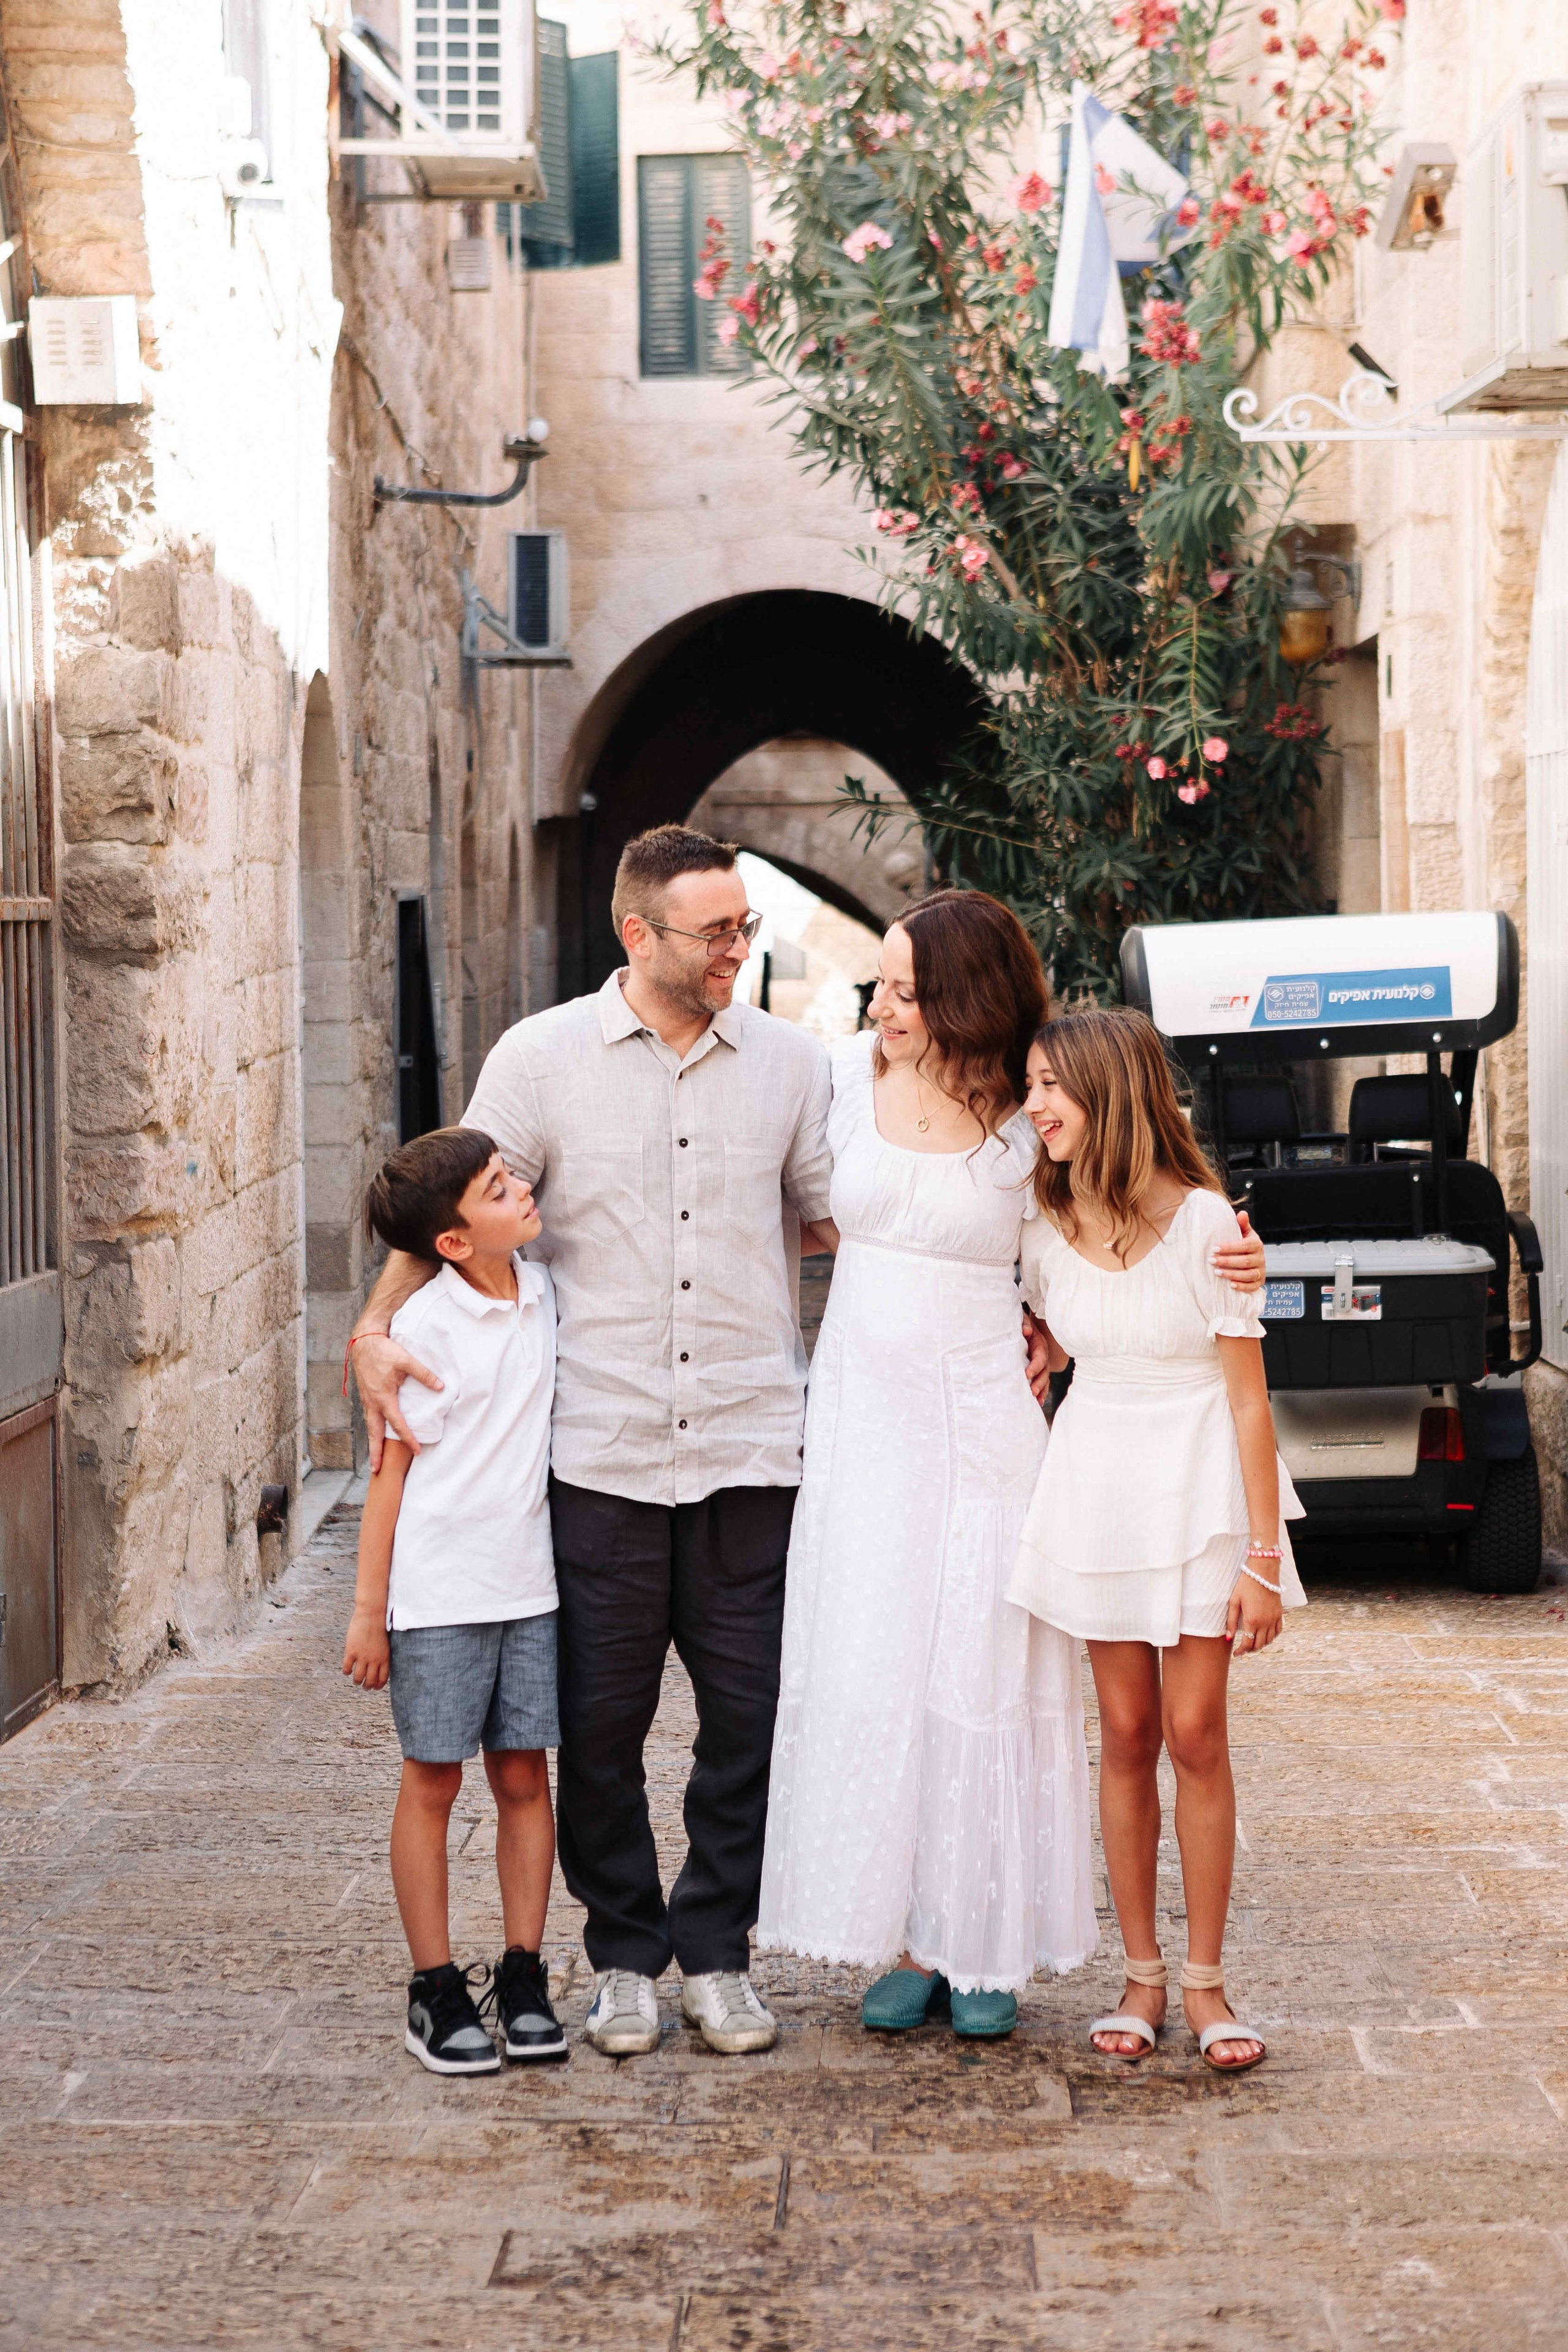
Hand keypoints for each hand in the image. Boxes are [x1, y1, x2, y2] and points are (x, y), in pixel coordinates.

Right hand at [343, 1603, 390, 1688]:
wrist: (372, 1614)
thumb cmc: (380, 1626)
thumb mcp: (386, 1644)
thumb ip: (383, 1656)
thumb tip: (378, 1666)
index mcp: (385, 1658)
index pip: (382, 1679)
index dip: (378, 1686)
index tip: (374, 1687)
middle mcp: (374, 1660)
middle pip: (370, 1681)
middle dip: (366, 1686)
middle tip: (364, 1686)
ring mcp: (362, 1657)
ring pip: (358, 1677)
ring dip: (356, 1681)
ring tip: (355, 1681)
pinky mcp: (351, 1651)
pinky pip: (347, 1668)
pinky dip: (346, 1672)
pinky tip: (346, 1671)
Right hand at [352, 1333, 441, 1470]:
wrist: (364, 1341)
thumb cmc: (385, 1351)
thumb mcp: (406, 1361)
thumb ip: (424, 1374)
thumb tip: (440, 1387)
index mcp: (384, 1398)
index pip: (398, 1424)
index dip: (408, 1438)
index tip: (417, 1451)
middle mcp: (373, 1403)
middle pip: (374, 1433)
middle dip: (376, 1453)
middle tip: (376, 1471)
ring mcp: (367, 1400)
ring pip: (370, 1426)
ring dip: (372, 1443)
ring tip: (374, 1458)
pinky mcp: (365, 1396)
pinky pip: (369, 1417)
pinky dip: (372, 1429)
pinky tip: (376, 1433)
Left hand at [1022, 1311, 1050, 1402]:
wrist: (1024, 1326)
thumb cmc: (1021, 1324)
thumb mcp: (1022, 1320)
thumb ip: (1024, 1323)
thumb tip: (1026, 1331)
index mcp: (1039, 1345)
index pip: (1040, 1358)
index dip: (1035, 1366)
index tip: (1027, 1374)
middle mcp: (1042, 1357)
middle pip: (1044, 1372)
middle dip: (1039, 1383)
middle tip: (1032, 1392)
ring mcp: (1041, 1365)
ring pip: (1044, 1380)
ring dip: (1041, 1391)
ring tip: (1036, 1401)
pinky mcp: (1037, 1371)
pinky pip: (1041, 1383)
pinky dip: (1040, 1393)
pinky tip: (1037, 1403)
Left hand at [1213, 1207, 1266, 1293]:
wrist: (1254, 1260)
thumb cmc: (1244, 1245)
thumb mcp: (1244, 1233)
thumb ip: (1242, 1224)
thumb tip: (1242, 1213)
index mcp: (1256, 1244)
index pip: (1244, 1245)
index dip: (1230, 1247)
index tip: (1214, 1248)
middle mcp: (1261, 1258)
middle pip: (1245, 1261)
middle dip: (1227, 1261)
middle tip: (1211, 1261)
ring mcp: (1261, 1270)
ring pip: (1248, 1274)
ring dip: (1232, 1274)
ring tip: (1217, 1272)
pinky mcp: (1260, 1282)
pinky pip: (1253, 1286)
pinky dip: (1242, 1286)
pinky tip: (1231, 1285)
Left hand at [1225, 1556, 1283, 1656]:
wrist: (1263, 1572)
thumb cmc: (1246, 1585)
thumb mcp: (1234, 1602)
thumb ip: (1232, 1621)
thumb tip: (1228, 1638)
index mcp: (1252, 1620)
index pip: (1248, 1643)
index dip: (1241, 1651)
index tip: (1236, 1654)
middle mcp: (1265, 1622)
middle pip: (1259, 1644)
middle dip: (1250, 1650)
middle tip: (1243, 1649)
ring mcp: (1274, 1618)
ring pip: (1269, 1640)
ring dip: (1261, 1645)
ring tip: (1252, 1643)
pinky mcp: (1280, 1614)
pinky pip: (1278, 1631)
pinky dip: (1272, 1637)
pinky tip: (1265, 1636)